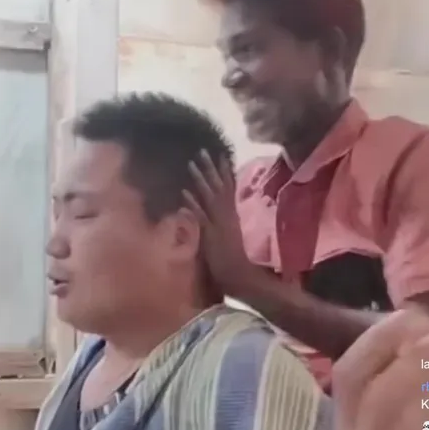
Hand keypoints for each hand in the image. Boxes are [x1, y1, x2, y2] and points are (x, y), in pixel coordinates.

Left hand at [184, 150, 256, 294]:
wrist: (244, 278)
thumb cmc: (238, 264)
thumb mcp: (232, 240)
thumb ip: (227, 227)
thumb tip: (223, 218)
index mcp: (233, 217)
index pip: (229, 190)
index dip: (224, 173)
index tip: (220, 156)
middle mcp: (227, 217)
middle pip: (219, 188)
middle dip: (210, 169)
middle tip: (202, 151)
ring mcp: (219, 225)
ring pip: (210, 197)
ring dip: (201, 180)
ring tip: (192, 163)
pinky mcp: (211, 236)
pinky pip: (201, 217)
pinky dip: (193, 204)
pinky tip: (184, 193)